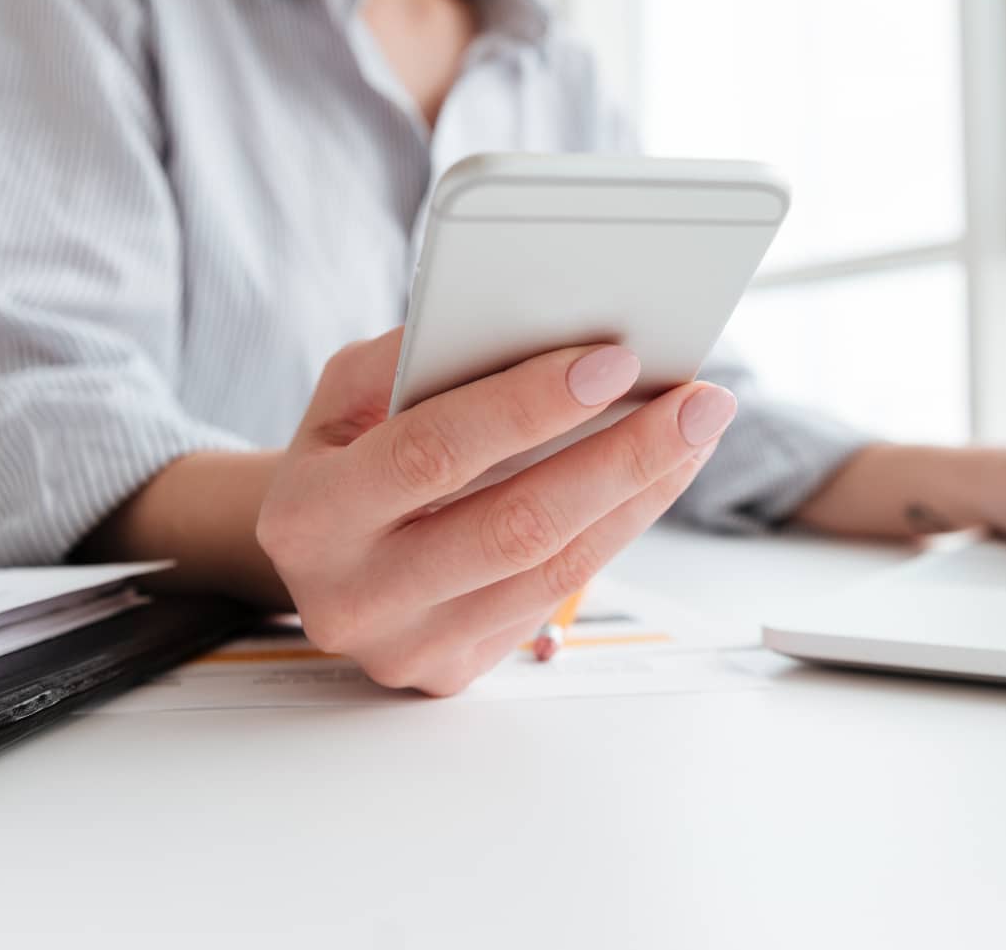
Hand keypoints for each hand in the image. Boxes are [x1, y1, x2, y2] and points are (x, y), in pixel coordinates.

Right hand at [255, 327, 735, 695]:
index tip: (614, 361)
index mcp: (309, 514)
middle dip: (620, 457)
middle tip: (696, 403)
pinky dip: (616, 529)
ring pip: (551, 572)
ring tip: (696, 433)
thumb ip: (416, 360)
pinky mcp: (452, 671)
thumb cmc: (346, 452)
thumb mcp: (346, 394)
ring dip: (639, 495)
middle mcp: (353, 595)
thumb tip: (535, 333)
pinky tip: (655, 479)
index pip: (432, 453)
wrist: (314, 556)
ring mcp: (404, 646)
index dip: (526, 406)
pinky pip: (553, 599)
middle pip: (514, 527)